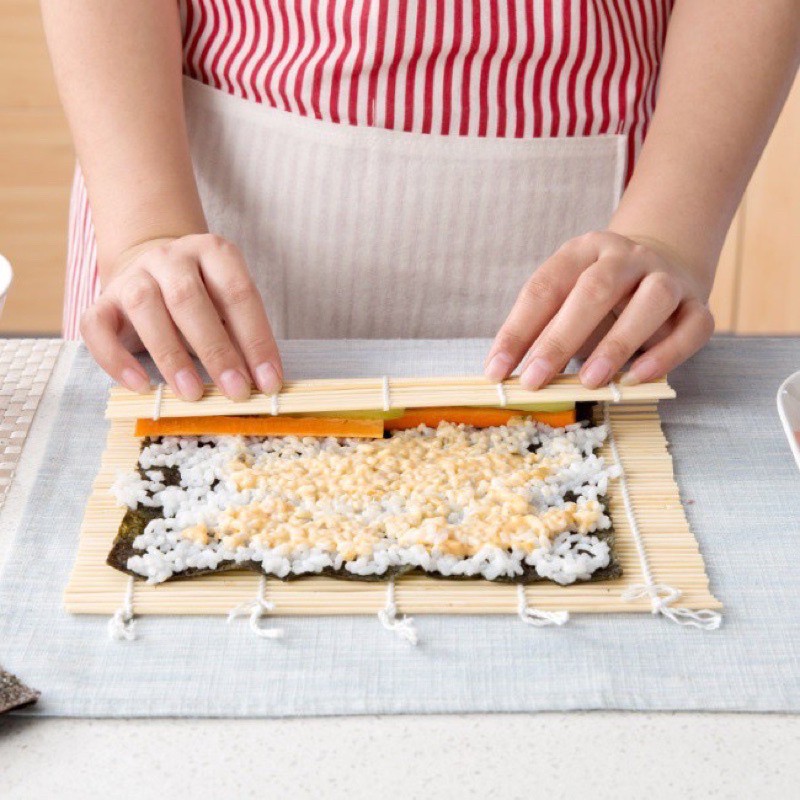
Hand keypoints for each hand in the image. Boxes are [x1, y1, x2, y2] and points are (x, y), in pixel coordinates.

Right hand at [80, 234, 282, 400]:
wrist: (153, 270)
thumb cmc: (204, 299)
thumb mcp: (229, 307)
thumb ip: (242, 336)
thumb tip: (262, 383)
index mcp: (213, 252)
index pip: (238, 294)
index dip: (257, 340)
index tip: (270, 382)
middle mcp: (171, 257)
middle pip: (189, 298)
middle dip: (217, 350)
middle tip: (236, 392)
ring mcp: (133, 276)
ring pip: (144, 307)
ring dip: (171, 356)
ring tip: (192, 394)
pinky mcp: (102, 301)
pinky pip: (98, 327)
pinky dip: (117, 359)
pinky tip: (141, 386)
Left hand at [485, 231, 714, 388]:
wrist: (664, 262)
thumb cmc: (600, 296)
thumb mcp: (566, 301)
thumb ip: (542, 331)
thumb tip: (507, 374)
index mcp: (583, 250)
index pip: (544, 287)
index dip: (517, 331)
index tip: (496, 371)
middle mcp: (627, 256)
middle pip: (595, 289)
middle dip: (560, 338)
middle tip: (535, 379)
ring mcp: (666, 277)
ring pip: (651, 301)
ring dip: (618, 343)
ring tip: (589, 380)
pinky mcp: (698, 305)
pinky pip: (691, 327)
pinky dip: (667, 354)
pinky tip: (638, 378)